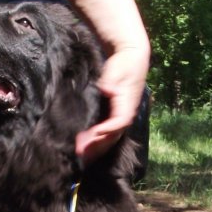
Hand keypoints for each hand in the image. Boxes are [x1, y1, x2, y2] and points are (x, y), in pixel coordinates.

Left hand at [75, 47, 148, 163]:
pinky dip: (97, 141)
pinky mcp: (115, 115)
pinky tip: (85, 146)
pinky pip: (107, 132)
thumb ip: (111, 81)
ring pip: (110, 137)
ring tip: (80, 155)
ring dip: (96, 147)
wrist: (131, 56)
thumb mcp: (118, 70)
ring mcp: (121, 115)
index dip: (107, 130)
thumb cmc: (124, 63)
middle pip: (113, 135)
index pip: (120, 122)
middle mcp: (126, 114)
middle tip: (80, 153)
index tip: (94, 133)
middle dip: (97, 145)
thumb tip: (107, 89)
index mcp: (128, 104)